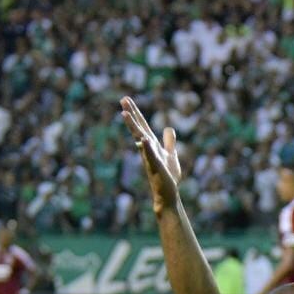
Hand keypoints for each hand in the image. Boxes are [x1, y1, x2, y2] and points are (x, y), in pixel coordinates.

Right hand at [119, 96, 180, 215]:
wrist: (167, 194)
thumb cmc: (168, 176)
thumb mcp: (171, 155)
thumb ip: (169, 142)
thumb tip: (169, 128)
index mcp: (151, 145)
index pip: (142, 126)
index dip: (135, 113)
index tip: (126, 99)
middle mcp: (147, 149)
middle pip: (138, 128)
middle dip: (131, 114)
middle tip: (123, 99)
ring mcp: (150, 157)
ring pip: (140, 139)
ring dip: (133, 127)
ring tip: (124, 113)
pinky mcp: (155, 167)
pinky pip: (150, 155)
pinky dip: (147, 147)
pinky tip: (144, 139)